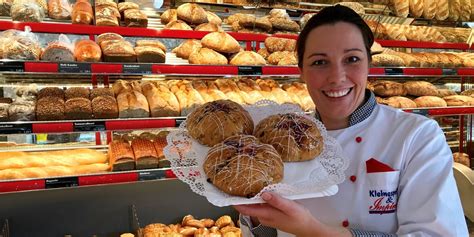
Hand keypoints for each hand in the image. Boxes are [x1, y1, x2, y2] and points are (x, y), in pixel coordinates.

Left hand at [234, 192, 350, 236]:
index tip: (226, 193)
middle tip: (234, 183)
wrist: (307, 227)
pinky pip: (260, 206)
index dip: (234, 201)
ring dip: (249, 196)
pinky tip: (259, 191)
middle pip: (247, 206)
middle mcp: (263, 216)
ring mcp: (267, 216)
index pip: (244, 208)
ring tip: (244, 183)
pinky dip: (257, 198)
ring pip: (253, 205)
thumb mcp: (290, 207)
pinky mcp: (271, 214)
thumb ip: (277, 200)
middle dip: (240, 196)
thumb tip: (263, 193)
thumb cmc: (300, 218)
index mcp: (266, 214)